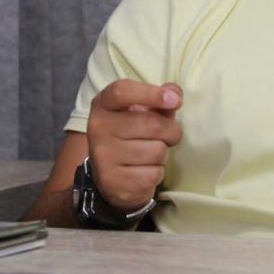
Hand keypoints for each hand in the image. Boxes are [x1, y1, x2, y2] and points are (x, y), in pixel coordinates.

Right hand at [87, 80, 182, 212]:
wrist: (109, 175)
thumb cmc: (131, 134)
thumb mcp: (141, 111)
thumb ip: (159, 100)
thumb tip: (174, 92)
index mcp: (103, 105)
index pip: (122, 92)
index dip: (151, 94)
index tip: (175, 100)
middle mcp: (98, 129)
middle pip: (151, 124)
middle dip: (171, 131)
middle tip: (169, 135)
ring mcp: (103, 157)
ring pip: (156, 151)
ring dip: (163, 154)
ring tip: (151, 154)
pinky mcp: (113, 182)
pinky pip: (153, 175)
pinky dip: (157, 173)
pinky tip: (145, 171)